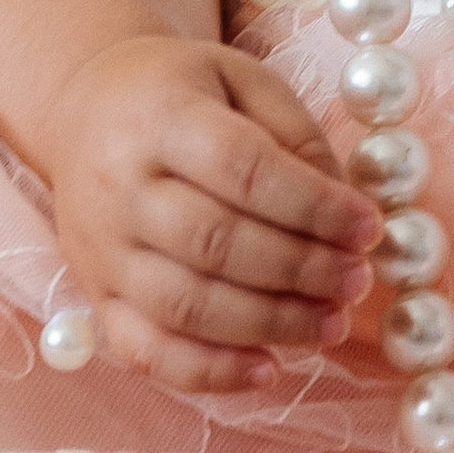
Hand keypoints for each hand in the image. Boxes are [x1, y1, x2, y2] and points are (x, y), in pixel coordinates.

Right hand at [44, 34, 382, 398]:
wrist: (84, 111)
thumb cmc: (182, 93)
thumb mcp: (243, 80)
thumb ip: (297, 137)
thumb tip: (347, 214)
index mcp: (160, 117)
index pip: (243, 170)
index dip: (313, 206)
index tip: (369, 228)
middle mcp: (119, 188)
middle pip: (215, 243)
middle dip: (300, 270)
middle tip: (357, 280)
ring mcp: (102, 251)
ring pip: (186, 306)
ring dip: (271, 324)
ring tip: (332, 322)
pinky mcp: (96, 298)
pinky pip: (147, 352)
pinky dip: (209, 372)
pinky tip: (269, 369)